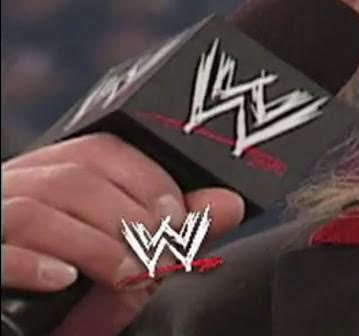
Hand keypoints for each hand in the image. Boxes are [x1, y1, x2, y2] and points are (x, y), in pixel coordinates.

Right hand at [2, 133, 245, 335]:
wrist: (28, 335)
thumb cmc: (70, 303)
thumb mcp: (129, 269)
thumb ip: (174, 237)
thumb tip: (229, 204)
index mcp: (50, 180)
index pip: (101, 149)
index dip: (149, 179)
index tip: (180, 217)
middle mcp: (13, 192)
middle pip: (73, 177)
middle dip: (130, 217)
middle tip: (159, 255)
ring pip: (36, 209)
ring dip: (95, 244)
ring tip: (125, 276)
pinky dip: (35, 264)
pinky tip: (64, 281)